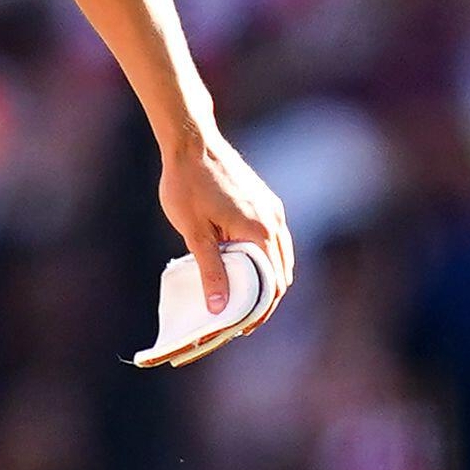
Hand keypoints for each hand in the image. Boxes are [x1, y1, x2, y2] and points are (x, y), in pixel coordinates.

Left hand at [159, 129, 292, 320]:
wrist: (192, 142)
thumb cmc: (187, 184)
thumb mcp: (194, 232)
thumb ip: (210, 270)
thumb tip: (220, 308)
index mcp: (259, 232)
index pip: (273, 284)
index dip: (261, 311)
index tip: (244, 328)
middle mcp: (273, 221)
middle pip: (281, 273)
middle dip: (265, 299)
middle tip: (241, 319)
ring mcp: (272, 209)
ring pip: (280, 256)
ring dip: (266, 278)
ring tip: (242, 297)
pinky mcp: (265, 200)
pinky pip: (273, 238)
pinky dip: (264, 258)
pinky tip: (243, 266)